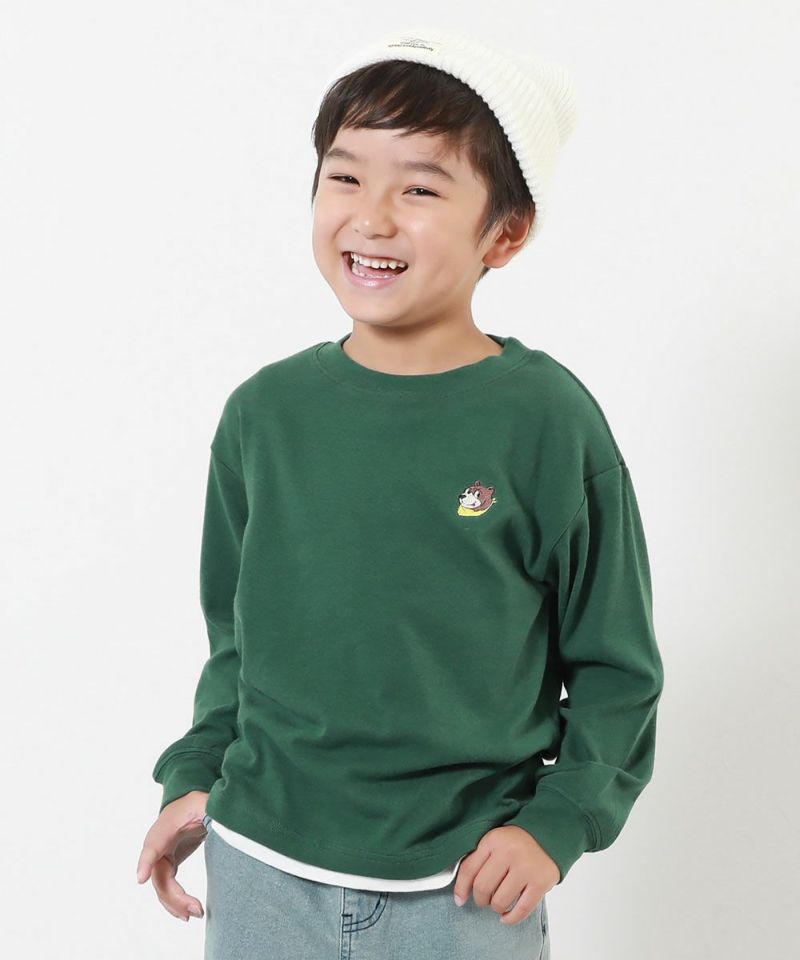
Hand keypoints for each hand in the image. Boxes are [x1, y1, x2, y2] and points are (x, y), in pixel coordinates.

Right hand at [136, 790, 209, 920]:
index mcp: (166, 825)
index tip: (141, 879)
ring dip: (175, 904)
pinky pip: (166, 887)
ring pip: (161, 886)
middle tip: (196, 908)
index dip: (147, 861)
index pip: (153, 844)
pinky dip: (174, 902)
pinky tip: (186, 913)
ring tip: (195, 913)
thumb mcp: (206, 801)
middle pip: (159, 875)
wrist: (187, 801)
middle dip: (174, 895)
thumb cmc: (196, 801)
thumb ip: (212, 809)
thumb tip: (223, 817)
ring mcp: (161, 856)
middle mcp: (158, 843)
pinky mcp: (168, 863)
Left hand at [452, 825, 559, 925]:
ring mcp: (526, 868)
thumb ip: (479, 859)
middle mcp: (509, 853)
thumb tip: (461, 892)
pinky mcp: (541, 882)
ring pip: (500, 901)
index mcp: (493, 840)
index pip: (469, 869)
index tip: (459, 900)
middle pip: (483, 888)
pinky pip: (522, 909)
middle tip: (484, 899)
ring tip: (498, 902)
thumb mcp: (495, 841)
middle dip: (480, 899)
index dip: (461, 888)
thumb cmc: (517, 841)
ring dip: (496, 907)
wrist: (549, 834)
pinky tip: (506, 917)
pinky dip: (511, 918)